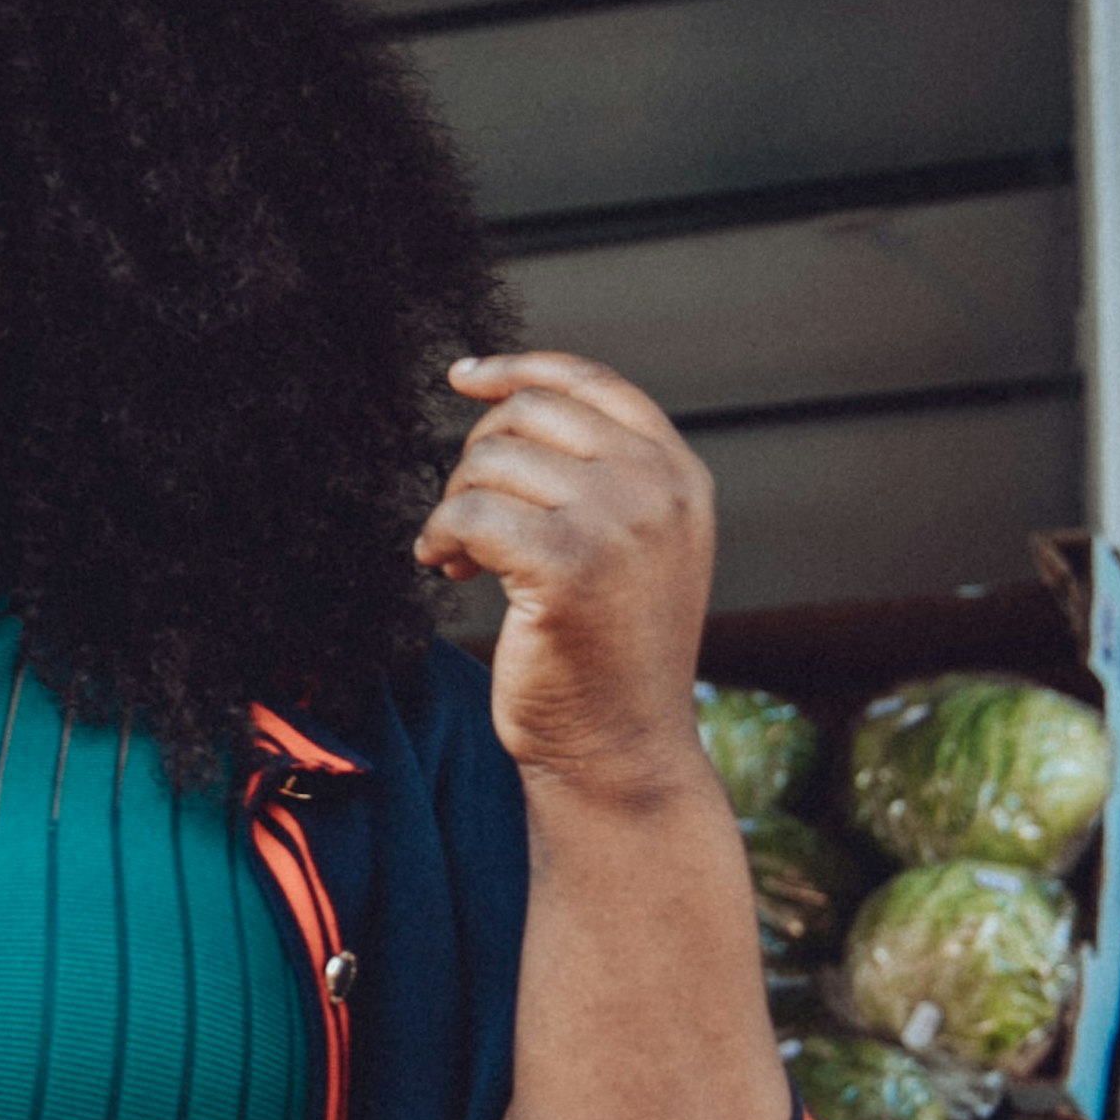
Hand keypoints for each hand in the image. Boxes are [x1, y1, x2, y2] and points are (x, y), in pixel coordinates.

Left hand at [414, 352, 715, 804]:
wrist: (619, 749)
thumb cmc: (606, 658)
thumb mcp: (627, 551)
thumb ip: (597, 480)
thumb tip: (505, 405)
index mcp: (679, 474)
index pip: (590, 381)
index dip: (518, 370)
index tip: (465, 377)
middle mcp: (658, 486)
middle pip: (527, 416)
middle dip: (474, 461)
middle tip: (465, 524)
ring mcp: (619, 521)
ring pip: (490, 462)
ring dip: (454, 507)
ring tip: (459, 558)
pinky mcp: (568, 564)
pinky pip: (469, 513)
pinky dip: (440, 537)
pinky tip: (443, 569)